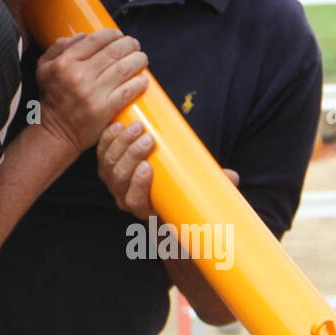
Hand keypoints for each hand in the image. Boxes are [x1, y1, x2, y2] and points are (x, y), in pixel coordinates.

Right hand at [36, 29, 148, 154]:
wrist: (56, 133)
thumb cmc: (52, 98)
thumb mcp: (44, 68)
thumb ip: (59, 47)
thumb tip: (83, 36)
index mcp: (65, 63)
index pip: (95, 40)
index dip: (112, 35)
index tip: (119, 35)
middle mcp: (79, 76)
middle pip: (113, 52)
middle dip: (129, 45)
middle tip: (134, 45)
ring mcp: (93, 93)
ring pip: (124, 69)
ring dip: (138, 60)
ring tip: (142, 59)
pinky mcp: (104, 109)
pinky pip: (128, 91)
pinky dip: (139, 83)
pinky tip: (143, 79)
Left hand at [98, 118, 239, 219]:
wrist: (161, 186)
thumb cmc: (180, 192)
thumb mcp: (197, 192)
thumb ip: (214, 186)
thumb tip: (232, 177)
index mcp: (143, 209)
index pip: (134, 201)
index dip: (137, 185)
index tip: (147, 168)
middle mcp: (123, 196)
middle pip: (119, 177)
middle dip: (131, 156)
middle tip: (147, 138)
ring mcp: (113, 180)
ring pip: (109, 162)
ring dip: (121, 143)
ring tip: (137, 127)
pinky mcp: (107, 164)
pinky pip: (102, 151)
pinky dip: (109, 138)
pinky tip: (118, 125)